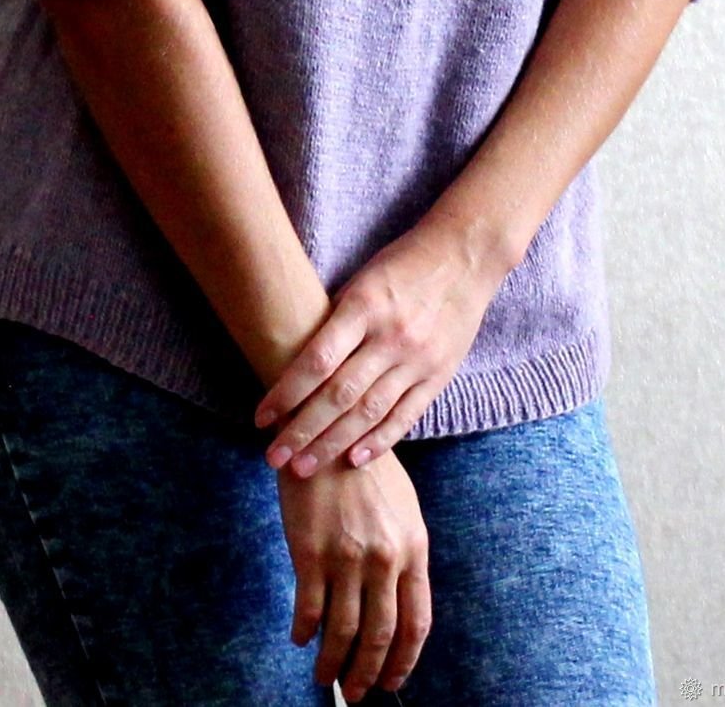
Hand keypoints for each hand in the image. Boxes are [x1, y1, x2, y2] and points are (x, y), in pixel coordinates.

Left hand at [254, 220, 500, 477]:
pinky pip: (406, 415)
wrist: (464, 256)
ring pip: (369, 412)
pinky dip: (380, 441)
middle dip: (302, 431)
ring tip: (304, 468)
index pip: (317, 361)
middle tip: (274, 458)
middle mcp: (391, 336)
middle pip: (339, 395)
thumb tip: (300, 365)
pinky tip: (355, 460)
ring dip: (333, 445)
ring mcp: (418, 358)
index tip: (261, 418)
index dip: (286, 393)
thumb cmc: (402, 264)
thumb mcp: (362, 280)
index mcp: (364, 306)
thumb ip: (336, 321)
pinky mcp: (440, 374)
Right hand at [276, 449, 431, 701]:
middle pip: (380, 635)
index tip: (393, 681)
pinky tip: (300, 638)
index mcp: (412, 548)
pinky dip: (304, 631)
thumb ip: (404, 553)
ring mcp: (346, 557)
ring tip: (325, 678)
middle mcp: (384, 558)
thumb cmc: (364, 468)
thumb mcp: (402, 507)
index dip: (404, 660)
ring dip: (333, 663)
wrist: (326, 430)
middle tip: (356, 692)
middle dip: (368, 672)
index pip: (416, 622)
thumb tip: (398, 603)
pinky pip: (308, 609)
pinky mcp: (309, 552)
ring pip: (342, 631)